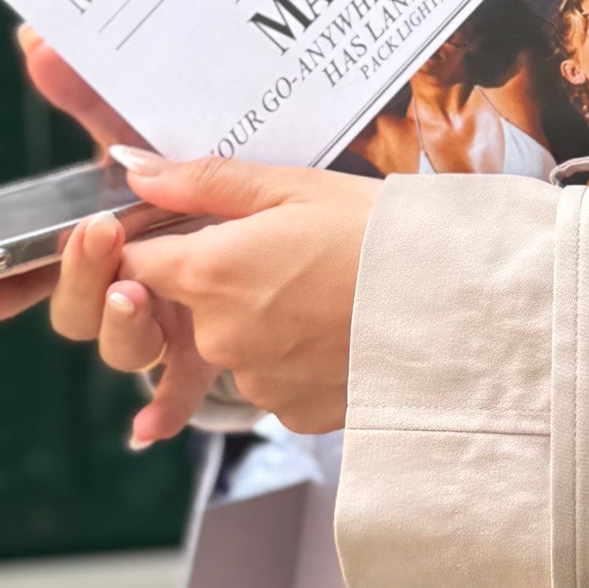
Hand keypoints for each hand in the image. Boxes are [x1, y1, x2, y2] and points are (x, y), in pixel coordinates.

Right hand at [0, 29, 216, 438]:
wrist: (305, 220)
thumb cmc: (215, 170)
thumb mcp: (162, 126)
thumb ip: (96, 93)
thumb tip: (37, 41)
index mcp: (107, 234)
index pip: (40, 262)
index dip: (0, 280)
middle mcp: (127, 282)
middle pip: (76, 310)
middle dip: (77, 281)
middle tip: (100, 241)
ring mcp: (166, 318)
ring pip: (123, 345)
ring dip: (120, 328)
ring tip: (140, 296)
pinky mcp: (210, 345)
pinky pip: (181, 386)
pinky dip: (162, 409)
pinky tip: (148, 429)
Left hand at [116, 155, 382, 439]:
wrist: (454, 299)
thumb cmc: (379, 231)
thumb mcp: (294, 187)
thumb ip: (204, 182)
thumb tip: (134, 172)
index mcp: (210, 272)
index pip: (135, 266)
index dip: (159, 247)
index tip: (200, 232)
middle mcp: (220, 337)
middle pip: (186, 310)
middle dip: (220, 284)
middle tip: (288, 255)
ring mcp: (256, 383)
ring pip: (233, 347)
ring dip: (260, 324)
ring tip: (325, 290)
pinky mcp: (293, 415)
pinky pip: (273, 381)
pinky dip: (296, 359)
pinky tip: (339, 328)